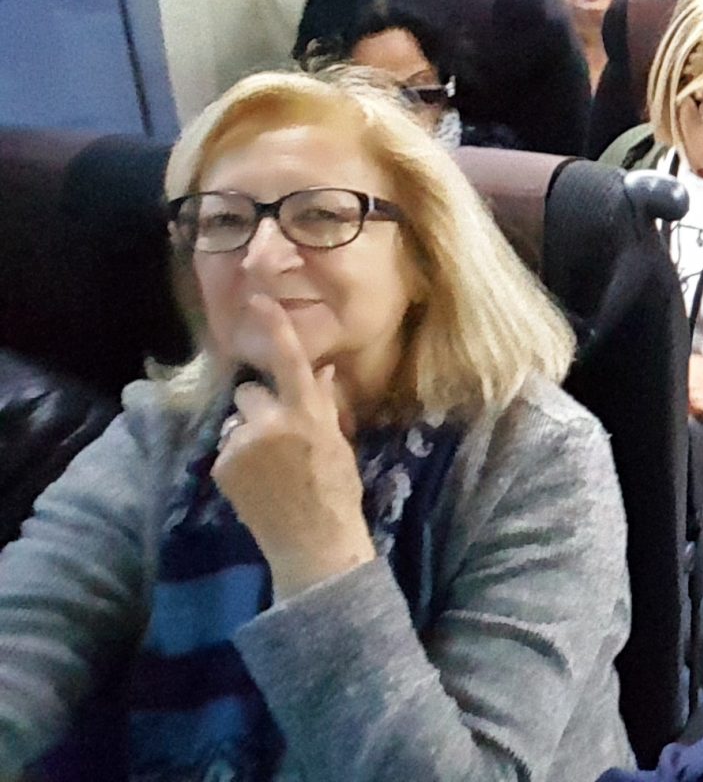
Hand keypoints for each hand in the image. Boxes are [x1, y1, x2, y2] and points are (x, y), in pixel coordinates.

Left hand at [212, 295, 375, 599]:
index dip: (274, 329)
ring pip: (236, 421)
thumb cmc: (337, 491)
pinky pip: (226, 448)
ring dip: (248, 434)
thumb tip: (319, 370)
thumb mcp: (339, 442)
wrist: (314, 543)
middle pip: (249, 391)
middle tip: (276, 434)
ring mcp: (242, 445)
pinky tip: (257, 483)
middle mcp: (271, 423)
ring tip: (268, 467)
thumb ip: (324, 404)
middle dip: (258, 405)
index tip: (257, 300)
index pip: (290, 362)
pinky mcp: (221, 466)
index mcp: (307, 415)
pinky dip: (238, 461)